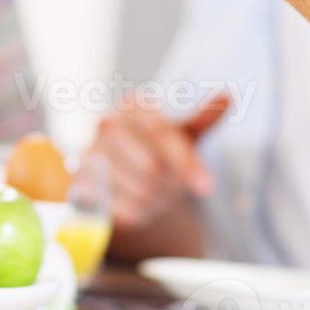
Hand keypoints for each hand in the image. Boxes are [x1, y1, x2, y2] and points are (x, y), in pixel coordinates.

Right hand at [89, 94, 229, 230]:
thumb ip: (203, 118)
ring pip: (139, 191)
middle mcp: (107, 123)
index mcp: (134, 104)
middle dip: (171, 184)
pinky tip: (138, 203)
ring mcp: (89, 153)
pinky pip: (122, 210)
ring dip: (157, 201)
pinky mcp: (81, 185)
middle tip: (174, 186)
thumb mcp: (182, 133)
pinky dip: (139, 214)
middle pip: (151, 167)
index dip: (186, 163)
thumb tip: (228, 95)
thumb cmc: (156, 150)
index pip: (163, 134)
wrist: (118, 174)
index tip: (206, 186)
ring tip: (156, 192)